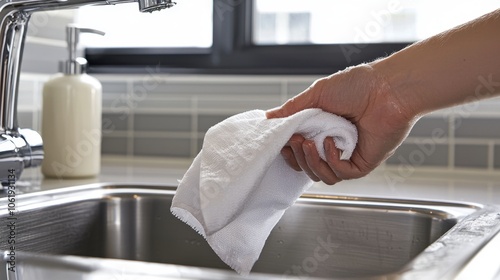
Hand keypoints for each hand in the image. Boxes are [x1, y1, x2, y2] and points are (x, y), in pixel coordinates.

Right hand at [266, 63, 417, 184]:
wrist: (387, 88)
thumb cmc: (358, 85)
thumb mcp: (316, 94)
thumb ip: (292, 110)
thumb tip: (269, 117)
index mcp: (323, 130)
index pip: (299, 151)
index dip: (288, 151)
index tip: (281, 141)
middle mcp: (334, 145)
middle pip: (307, 166)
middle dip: (296, 157)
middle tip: (294, 140)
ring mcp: (348, 156)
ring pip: (321, 175)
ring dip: (309, 162)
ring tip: (307, 144)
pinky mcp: (362, 164)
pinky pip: (340, 173)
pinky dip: (330, 161)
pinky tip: (330, 143)